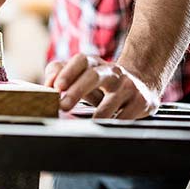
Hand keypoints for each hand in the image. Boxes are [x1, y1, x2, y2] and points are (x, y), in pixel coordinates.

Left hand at [44, 54, 159, 118]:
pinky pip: (126, 116)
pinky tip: (108, 127)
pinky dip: (115, 123)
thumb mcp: (82, 76)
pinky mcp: (142, 101)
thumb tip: (47, 85)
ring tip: (88, 123)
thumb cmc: (101, 82)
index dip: (68, 72)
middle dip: (77, 91)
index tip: (57, 87)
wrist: (142, 83)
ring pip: (111, 100)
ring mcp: (128, 85)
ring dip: (98, 114)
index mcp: (95, 64)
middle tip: (62, 106)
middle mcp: (112, 71)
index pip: (81, 61)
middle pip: (93, 76)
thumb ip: (59, 74)